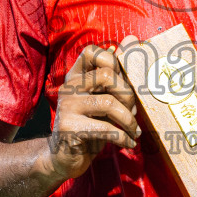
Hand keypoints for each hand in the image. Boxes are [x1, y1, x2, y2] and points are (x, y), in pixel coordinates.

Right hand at [45, 41, 139, 182]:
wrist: (63, 158)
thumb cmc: (89, 125)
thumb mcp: (102, 98)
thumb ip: (116, 74)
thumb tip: (132, 39)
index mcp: (76, 77)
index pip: (91, 51)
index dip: (112, 60)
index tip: (124, 81)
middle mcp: (68, 88)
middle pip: (106, 75)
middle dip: (128, 95)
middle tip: (133, 112)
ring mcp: (67, 107)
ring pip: (109, 103)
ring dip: (128, 120)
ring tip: (133, 131)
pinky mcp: (70, 128)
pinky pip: (106, 128)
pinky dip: (123, 137)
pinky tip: (128, 142)